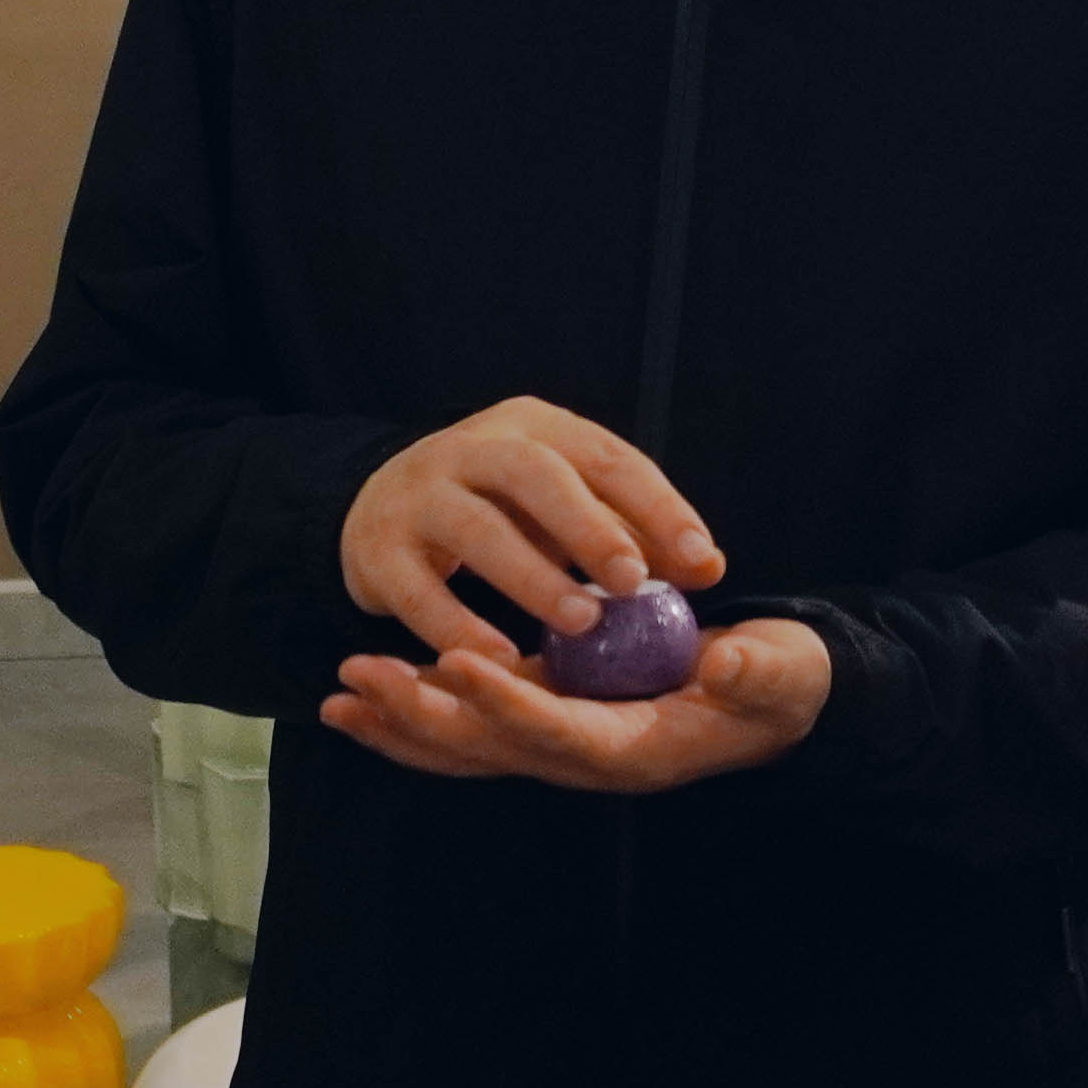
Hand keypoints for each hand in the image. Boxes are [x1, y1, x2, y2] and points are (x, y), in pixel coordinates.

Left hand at [321, 618, 829, 791]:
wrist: (771, 705)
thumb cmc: (775, 685)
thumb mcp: (778, 673)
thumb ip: (757, 671)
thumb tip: (730, 662)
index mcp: (634, 749)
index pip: (557, 729)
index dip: (505, 701)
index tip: (457, 663)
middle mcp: (584, 757)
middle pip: (489, 748)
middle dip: (423, 715)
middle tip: (360, 676)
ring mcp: (558, 742)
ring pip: (467, 746)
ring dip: (404, 721)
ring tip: (341, 693)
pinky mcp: (546, 719)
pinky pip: (471, 730)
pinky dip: (418, 717)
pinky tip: (368, 701)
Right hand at [340, 396, 723, 664]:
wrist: (382, 505)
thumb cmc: (505, 510)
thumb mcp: (566, 505)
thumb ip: (632, 534)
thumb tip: (709, 569)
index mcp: (535, 428)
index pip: (607, 457)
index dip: (658, 507)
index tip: (700, 563)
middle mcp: (474, 449)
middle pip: (535, 475)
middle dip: (587, 526)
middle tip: (631, 580)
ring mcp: (420, 495)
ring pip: (477, 528)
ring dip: (531, 577)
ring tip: (579, 623)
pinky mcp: (378, 550)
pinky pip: (419, 589)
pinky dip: (458, 624)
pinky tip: (499, 659)